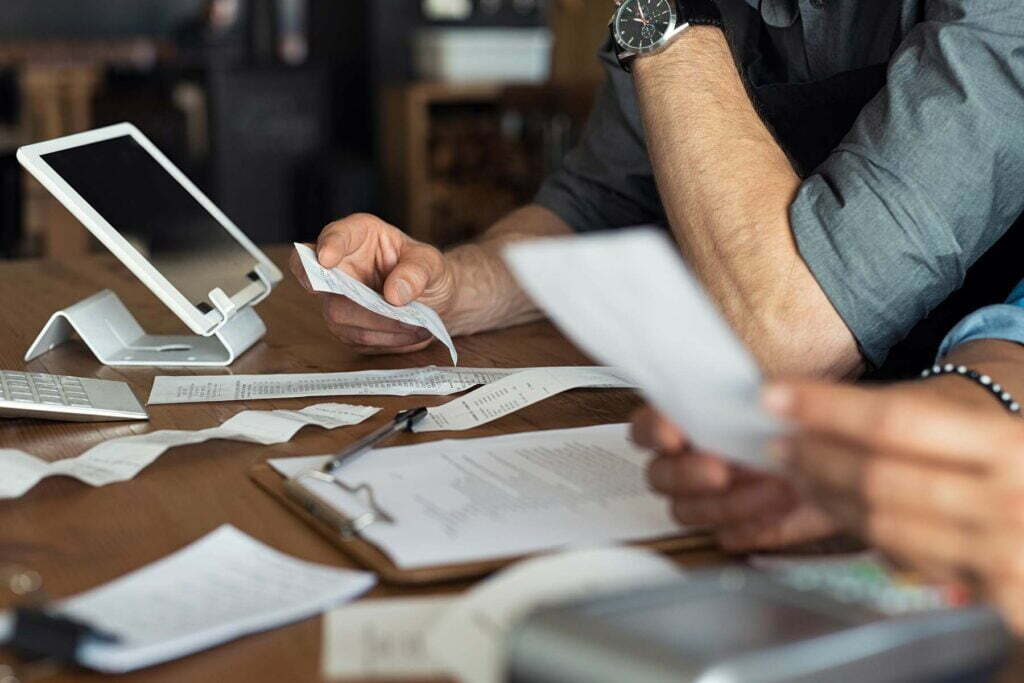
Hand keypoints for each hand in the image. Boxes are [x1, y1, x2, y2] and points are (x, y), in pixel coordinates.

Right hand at [291, 214, 457, 354]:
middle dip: (363, 305)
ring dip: (382, 326)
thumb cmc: (427, 271)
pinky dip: (387, 340)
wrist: (434, 300)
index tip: (327, 259)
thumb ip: (417, 271)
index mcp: (358, 235)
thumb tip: (394, 294)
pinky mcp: (346, 327)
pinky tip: (410, 333)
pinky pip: (357, 338)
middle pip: (327, 287)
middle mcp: (340, 266)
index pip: (334, 236)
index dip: (328, 246)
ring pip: (340, 318)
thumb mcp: (432, 263)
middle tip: (401, 310)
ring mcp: (337, 299)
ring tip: (417, 325)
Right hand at [631, 406, 840, 551]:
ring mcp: (708, 498)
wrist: (842, 448)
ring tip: (774, 485)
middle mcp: (688, 462)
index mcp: (686, 421)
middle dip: (688, 475)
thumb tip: (753, 396)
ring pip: (688, 512)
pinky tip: (782, 507)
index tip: (674, 434)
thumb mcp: (782, 391)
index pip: (646, 428)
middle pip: (659, 477)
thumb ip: (756, 393)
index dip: (654, 431)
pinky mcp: (737, 527)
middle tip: (721, 470)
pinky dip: (754, 525)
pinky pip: (728, 537)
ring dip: (728, 502)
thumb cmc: (803, 416)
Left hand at [766, 380, 1023, 632]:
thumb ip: (907, 416)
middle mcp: (1010, 500)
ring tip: (799, 475)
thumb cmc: (1009, 450)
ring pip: (882, 525)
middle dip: (815, 459)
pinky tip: (841, 510)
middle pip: (878, 479)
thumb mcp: (979, 419)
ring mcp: (1006, 554)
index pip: (895, 421)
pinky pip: (905, 561)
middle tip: (779, 444)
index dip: (825, 408)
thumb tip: (812, 412)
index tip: (773, 397)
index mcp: (1007, 444)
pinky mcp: (998, 597)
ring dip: (826, 498)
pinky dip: (863, 532)